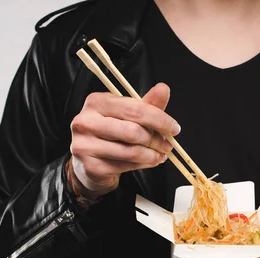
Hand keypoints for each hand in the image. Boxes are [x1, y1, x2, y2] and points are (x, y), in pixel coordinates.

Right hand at [69, 83, 179, 197]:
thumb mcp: (129, 115)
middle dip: (157, 140)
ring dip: (152, 155)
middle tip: (168, 145)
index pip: (134, 109)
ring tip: (160, 154)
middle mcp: (86, 121)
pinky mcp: (91, 166)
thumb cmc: (111, 134)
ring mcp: (85, 145)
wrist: (89, 162)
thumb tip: (163, 88)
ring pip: (131, 151)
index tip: (174, 128)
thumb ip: (147, 104)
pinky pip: (126, 166)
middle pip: (133, 131)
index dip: (159, 119)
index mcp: (96, 102)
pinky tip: (149, 161)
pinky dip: (143, 165)